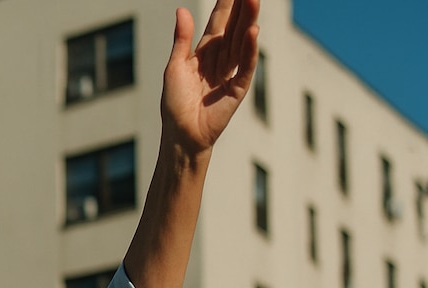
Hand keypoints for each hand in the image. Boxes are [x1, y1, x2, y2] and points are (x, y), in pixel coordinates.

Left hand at [161, 0, 259, 153]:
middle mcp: (221, 60)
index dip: (226, 4)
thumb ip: (182, 39)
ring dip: (248, 21)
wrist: (181, 134)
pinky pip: (244, 66)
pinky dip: (249, 49)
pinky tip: (253, 31)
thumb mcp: (175, 66)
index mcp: (205, 53)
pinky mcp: (237, 89)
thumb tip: (181, 10)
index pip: (219, 23)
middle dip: (241, 8)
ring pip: (241, 42)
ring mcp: (231, 73)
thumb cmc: (175, 103)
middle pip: (234, 28)